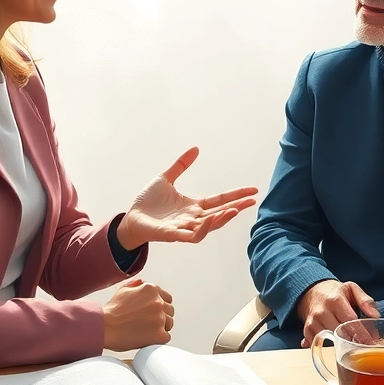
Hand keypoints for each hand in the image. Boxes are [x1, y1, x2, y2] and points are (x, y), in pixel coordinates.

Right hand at [101, 279, 174, 350]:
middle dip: (161, 316)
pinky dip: (158, 339)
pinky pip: (166, 337)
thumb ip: (137, 285)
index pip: (167, 298)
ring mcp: (160, 319)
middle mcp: (158, 302)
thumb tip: (143, 284)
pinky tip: (147, 337)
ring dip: (161, 327)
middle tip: (148, 322)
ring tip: (146, 330)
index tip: (153, 312)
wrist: (105, 327)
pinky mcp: (159, 335)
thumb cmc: (111, 311)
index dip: (160, 306)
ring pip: (170, 323)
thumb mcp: (123, 290)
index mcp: (151, 290)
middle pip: (169, 311)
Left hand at [115, 147, 257, 248]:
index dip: (236, 195)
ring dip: (222, 219)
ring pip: (209, 227)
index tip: (252, 191)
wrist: (131, 218)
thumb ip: (180, 165)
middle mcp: (193, 218)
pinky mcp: (173, 235)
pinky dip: (202, 229)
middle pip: (220, 213)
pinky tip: (210, 219)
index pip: (219, 200)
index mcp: (193, 206)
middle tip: (252, 201)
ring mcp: (185, 227)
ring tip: (235, 210)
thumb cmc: (147, 203)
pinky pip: (192, 235)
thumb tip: (196, 149)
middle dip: (237, 207)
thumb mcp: (166, 178)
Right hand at [296, 280, 379, 346]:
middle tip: (363, 346)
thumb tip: (375, 315)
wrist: (312, 291)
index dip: (362, 331)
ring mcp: (313, 322)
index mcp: (335, 300)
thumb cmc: (334, 292)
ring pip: (328, 340)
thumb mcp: (351, 288)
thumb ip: (365, 300)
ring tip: (352, 347)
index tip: (371, 340)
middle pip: (339, 332)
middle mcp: (322, 312)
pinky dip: (325, 348)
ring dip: (340, 345)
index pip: (350, 320)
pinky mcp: (307, 330)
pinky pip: (316, 344)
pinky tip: (335, 348)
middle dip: (352, 340)